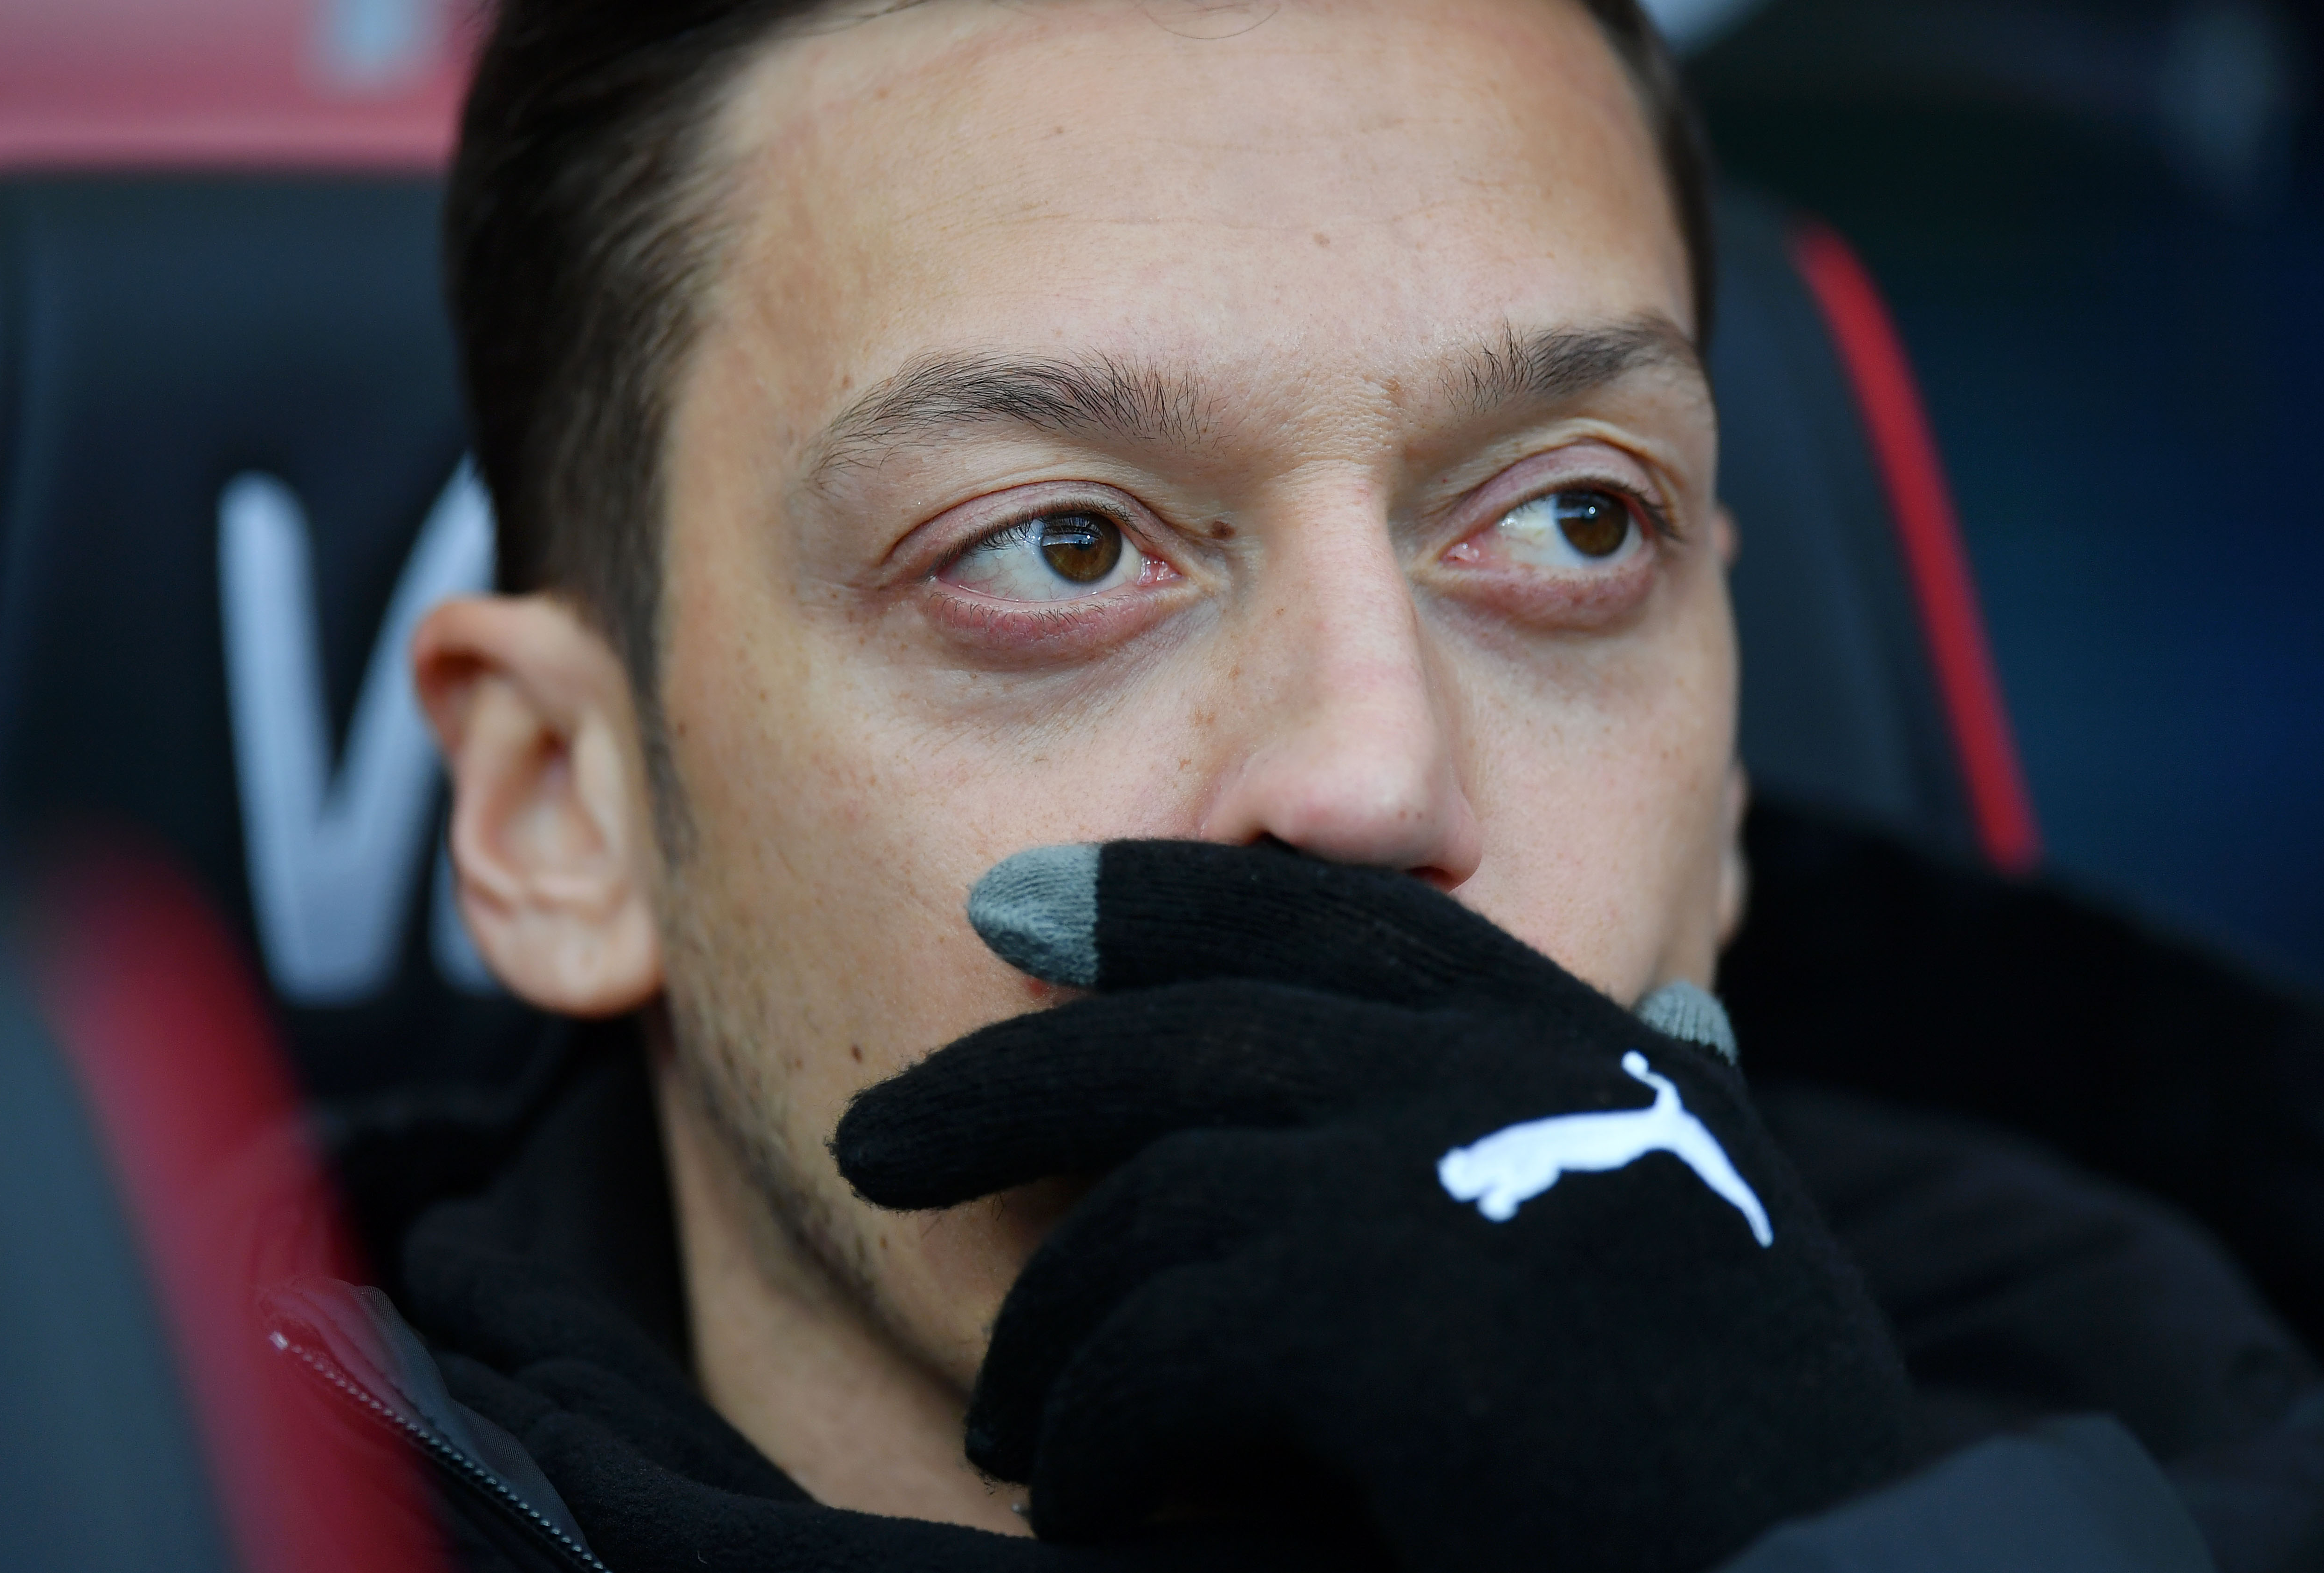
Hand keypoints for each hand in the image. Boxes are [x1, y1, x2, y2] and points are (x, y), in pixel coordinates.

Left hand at [835, 841, 1915, 1572]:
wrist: (1838, 1570)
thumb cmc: (1769, 1420)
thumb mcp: (1723, 1207)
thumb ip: (1659, 1101)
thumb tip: (1681, 1001)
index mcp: (1562, 1032)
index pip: (1324, 910)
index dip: (1157, 898)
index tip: (1021, 904)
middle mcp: (1488, 1071)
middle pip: (1179, 1025)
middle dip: (1005, 1081)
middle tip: (878, 1140)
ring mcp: (1430, 1177)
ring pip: (1147, 1204)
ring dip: (1053, 1328)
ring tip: (1014, 1422)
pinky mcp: (1375, 1316)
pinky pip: (1155, 1345)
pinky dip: (1097, 1429)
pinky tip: (1084, 1496)